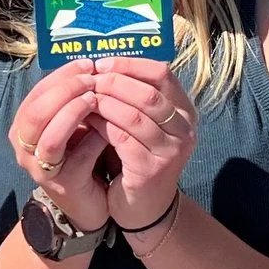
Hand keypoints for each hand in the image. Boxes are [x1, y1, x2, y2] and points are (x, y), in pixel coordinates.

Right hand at [9, 58, 111, 230]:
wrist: (92, 202)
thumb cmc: (84, 155)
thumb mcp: (75, 122)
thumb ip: (76, 98)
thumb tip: (93, 64)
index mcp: (25, 126)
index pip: (37, 93)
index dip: (61, 76)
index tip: (87, 63)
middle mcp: (24, 147)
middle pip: (36, 112)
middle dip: (66, 91)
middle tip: (92, 78)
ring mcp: (40, 168)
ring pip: (50, 138)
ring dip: (74, 113)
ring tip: (96, 99)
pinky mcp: (62, 186)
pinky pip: (76, 160)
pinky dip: (93, 140)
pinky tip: (110, 128)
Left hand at [90, 57, 199, 228]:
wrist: (143, 207)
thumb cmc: (137, 157)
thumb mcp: (143, 123)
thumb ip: (132, 96)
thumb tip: (100, 62)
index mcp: (184, 111)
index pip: (162, 74)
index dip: (130, 64)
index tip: (102, 62)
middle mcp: (185, 129)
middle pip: (149, 93)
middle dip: (114, 81)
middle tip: (89, 78)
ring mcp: (171, 151)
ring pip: (135, 115)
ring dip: (104, 102)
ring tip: (84, 96)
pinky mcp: (152, 169)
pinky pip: (122, 138)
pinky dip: (102, 125)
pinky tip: (87, 120)